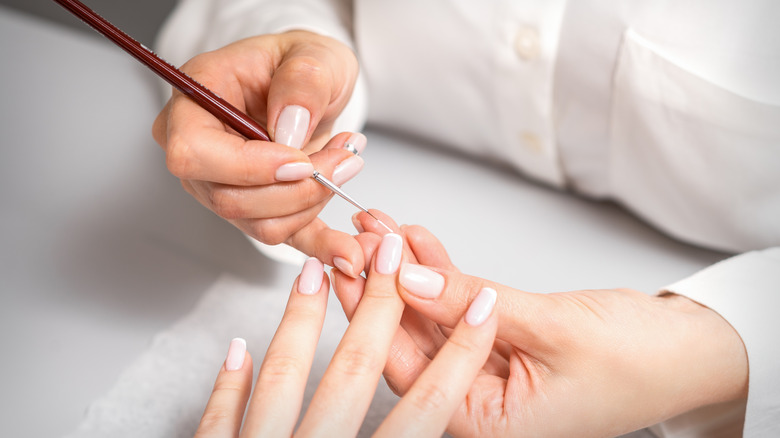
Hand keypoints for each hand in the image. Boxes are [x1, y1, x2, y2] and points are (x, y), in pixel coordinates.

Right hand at [152, 31, 364, 275]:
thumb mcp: (313, 54)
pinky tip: (345, 251)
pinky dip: (315, 245)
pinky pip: (281, 236)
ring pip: (258, 223)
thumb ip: (302, 81)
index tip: (302, 159)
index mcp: (195, 100)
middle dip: (296, 189)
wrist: (309, 84)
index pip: (194, 153)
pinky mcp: (254, 207)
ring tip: (346, 163)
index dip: (249, 167)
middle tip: (345, 160)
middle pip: (229, 198)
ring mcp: (221, 184)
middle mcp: (198, 148)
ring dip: (313, 203)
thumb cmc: (299, 63)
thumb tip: (289, 129)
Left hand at [194, 235, 497, 436]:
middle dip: (380, 307)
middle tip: (392, 252)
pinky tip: (238, 351)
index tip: (483, 307)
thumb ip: (413, 431)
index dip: (460, 352)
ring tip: (312, 272)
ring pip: (282, 384)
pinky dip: (230, 386)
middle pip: (355, 374)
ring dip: (300, 324)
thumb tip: (433, 399)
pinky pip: (222, 424)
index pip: (428, 407)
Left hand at [334, 212, 748, 436]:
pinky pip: (459, 303)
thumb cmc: (639, 361)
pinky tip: (417, 238)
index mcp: (488, 424)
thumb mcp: (551, 327)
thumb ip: (473, 304)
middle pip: (411, 341)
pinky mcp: (499, 340)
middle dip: (384, 284)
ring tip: (380, 225)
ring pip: (431, 317)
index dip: (375, 315)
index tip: (353, 265)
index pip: (410, 370)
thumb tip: (408, 278)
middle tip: (357, 238)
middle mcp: (479, 403)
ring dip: (408, 270)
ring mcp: (486, 370)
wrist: (689, 350)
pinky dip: (442, 270)